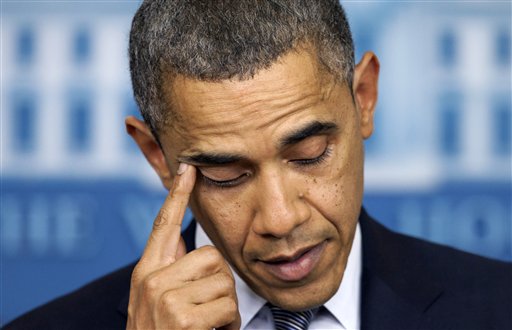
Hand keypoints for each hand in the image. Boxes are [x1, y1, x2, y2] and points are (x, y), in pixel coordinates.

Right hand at [127, 163, 240, 329]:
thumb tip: (185, 241)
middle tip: (205, 312)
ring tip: (206, 326)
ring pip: (224, 281)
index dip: (177, 194)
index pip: (164, 225)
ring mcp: (165, 298)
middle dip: (219, 285)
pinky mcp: (182, 317)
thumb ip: (171, 271)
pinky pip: (228, 306)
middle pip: (211, 256)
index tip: (189, 167)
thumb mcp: (159, 302)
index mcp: (147, 273)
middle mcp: (151, 280)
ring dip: (225, 308)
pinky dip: (228, 325)